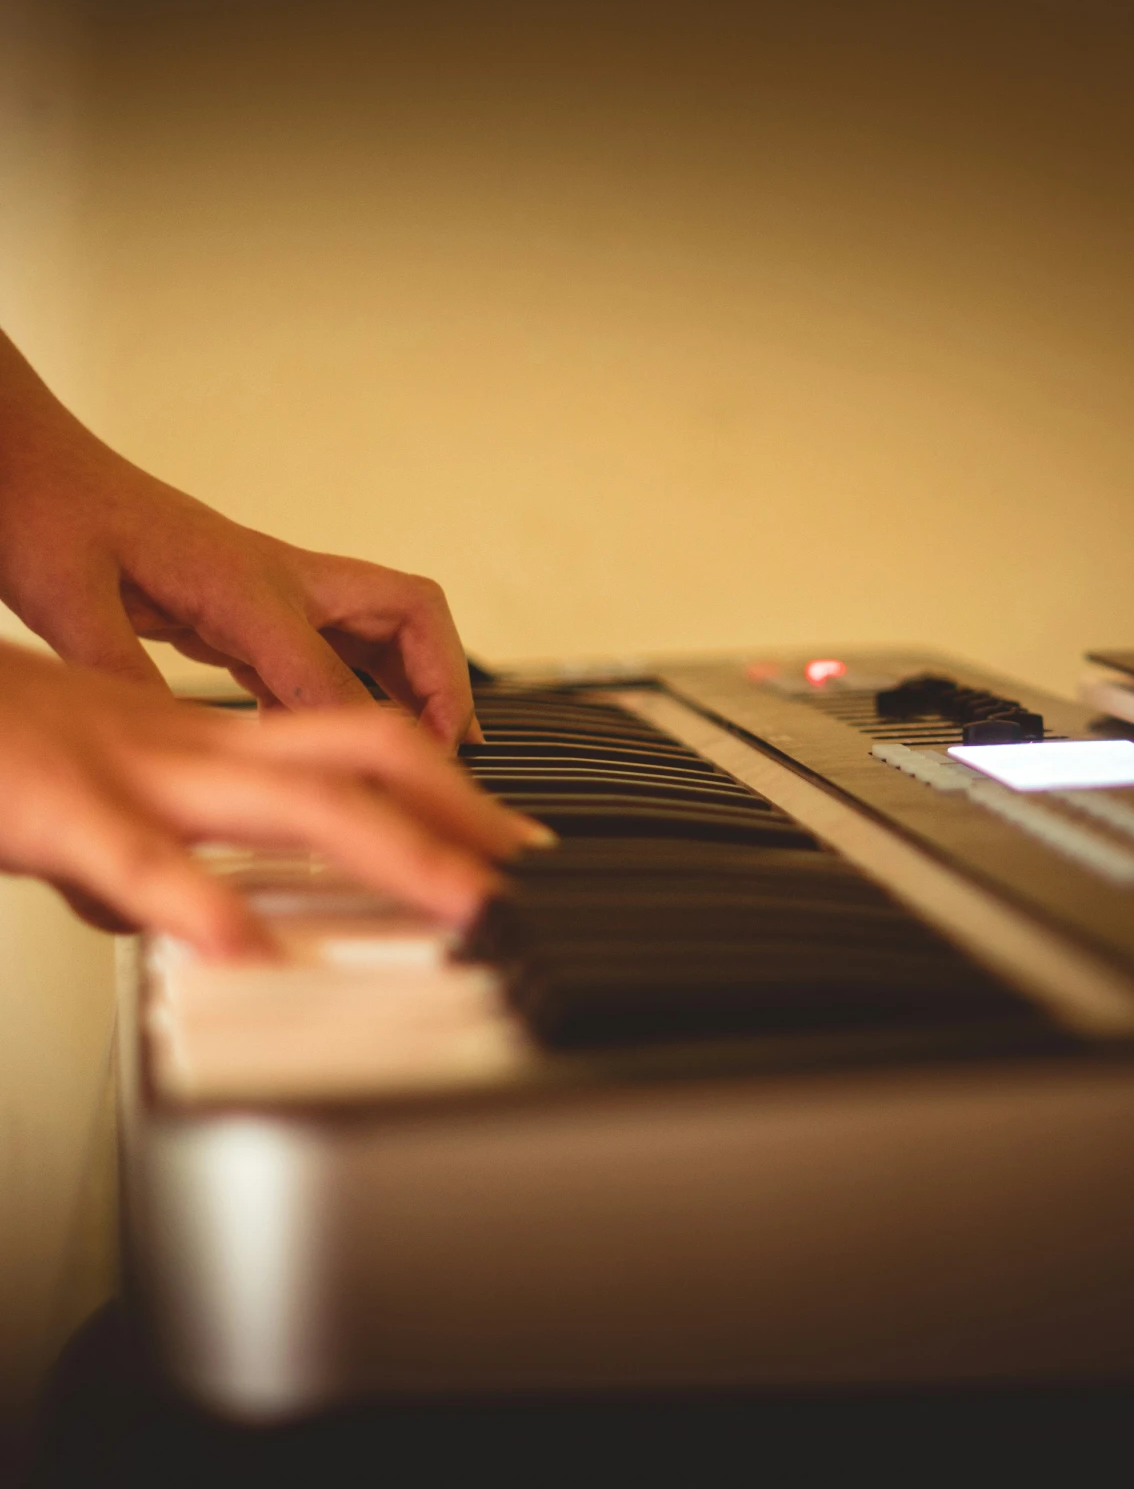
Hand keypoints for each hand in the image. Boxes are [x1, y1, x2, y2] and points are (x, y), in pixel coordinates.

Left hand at [0, 333, 482, 744]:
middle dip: (443, 676)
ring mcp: (263, 586)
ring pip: (377, 629)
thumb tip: (176, 744)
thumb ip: (122, 671)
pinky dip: (356, 688)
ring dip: (413, 681)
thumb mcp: (64, 595)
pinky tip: (345, 729)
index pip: (328, 667)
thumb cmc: (38, 508)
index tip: (393, 783)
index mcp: (239, 578)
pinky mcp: (240, 601)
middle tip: (452, 743)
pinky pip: (324, 647)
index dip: (367, 730)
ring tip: (429, 745)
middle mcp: (271, 577)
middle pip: (405, 613)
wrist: (21, 458)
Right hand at [0, 642, 543, 956]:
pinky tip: (247, 949)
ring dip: (390, 851)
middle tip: (526, 872)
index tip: (508, 835)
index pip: (351, 744)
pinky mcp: (50, 809)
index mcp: (193, 740)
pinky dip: (196, 901)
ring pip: (287, 800)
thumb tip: (189, 920)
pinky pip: (135, 858)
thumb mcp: (84, 802)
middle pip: (358, 760)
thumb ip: (146, 858)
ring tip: (463, 902)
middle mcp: (183, 744)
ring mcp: (125, 771)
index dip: (442, 782)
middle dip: (455, 814)